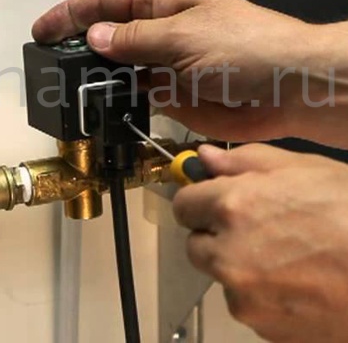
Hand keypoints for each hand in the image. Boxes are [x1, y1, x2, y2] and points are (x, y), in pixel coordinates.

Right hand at [33, 0, 344, 144]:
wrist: (286, 89)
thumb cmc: (244, 47)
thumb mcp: (185, 35)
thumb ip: (136, 39)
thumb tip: (93, 37)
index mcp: (161, 2)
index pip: (105, 1)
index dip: (70, 13)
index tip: (42, 30)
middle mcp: (157, 31)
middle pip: (106, 35)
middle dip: (75, 46)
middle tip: (47, 64)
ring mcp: (161, 64)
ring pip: (117, 68)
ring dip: (93, 77)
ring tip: (65, 89)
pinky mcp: (168, 94)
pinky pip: (133, 95)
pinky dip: (114, 100)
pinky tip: (97, 107)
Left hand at [174, 144, 347, 342]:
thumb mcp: (299, 167)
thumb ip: (242, 161)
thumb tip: (203, 158)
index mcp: (230, 208)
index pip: (183, 206)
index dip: (199, 202)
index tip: (215, 201)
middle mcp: (227, 256)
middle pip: (196, 246)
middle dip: (215, 236)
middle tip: (256, 229)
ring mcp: (245, 298)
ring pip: (223, 277)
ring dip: (240, 267)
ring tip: (289, 258)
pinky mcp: (265, 330)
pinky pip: (250, 305)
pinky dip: (263, 295)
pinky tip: (300, 284)